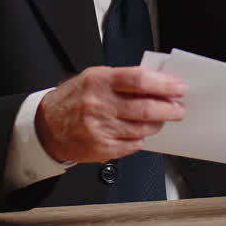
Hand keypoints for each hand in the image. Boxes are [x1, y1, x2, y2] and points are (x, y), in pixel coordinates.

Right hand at [35, 66, 186, 163]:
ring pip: (142, 129)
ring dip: (158, 125)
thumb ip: (123, 79)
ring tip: (161, 120)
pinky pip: (132, 145)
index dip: (164, 84)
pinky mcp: (101, 148)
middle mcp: (99, 105)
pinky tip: (139, 133)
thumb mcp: (94, 77)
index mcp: (100, 81)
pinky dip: (141, 139)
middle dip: (169, 109)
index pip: (139, 80)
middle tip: (178, 108)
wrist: (47, 126)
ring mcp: (100, 128)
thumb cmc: (74, 98)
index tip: (178, 87)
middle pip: (145, 108)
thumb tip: (156, 82)